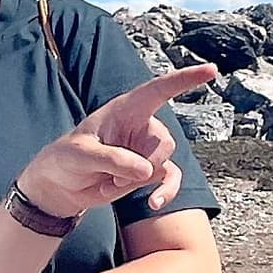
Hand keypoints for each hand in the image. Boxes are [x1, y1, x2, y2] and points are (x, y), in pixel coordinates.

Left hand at [16, 63, 213, 222]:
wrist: (61, 186)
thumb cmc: (65, 159)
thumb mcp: (81, 155)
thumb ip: (112, 160)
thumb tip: (148, 172)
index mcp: (124, 109)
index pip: (159, 91)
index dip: (185, 80)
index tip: (212, 70)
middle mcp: (140, 126)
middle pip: (163, 142)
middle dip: (142, 164)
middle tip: (109, 175)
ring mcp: (146, 150)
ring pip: (164, 163)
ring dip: (138, 181)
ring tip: (110, 183)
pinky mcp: (148, 172)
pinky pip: (170, 179)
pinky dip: (165, 192)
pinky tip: (154, 203)